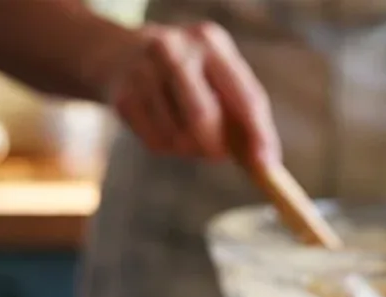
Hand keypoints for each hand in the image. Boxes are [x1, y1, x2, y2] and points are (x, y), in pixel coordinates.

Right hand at [106, 22, 278, 164]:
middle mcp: (175, 50)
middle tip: (218, 155)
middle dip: (216, 147)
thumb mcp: (214, 72)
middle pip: (204, 117)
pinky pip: (157, 143)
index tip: (267, 165)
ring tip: (185, 130)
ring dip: (189, 149)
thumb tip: (264, 161)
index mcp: (210, 42)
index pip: (244, 95)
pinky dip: (168, 147)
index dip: (258, 134)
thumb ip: (240, 108)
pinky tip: (163, 127)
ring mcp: (143, 71)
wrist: (118, 54)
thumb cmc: (184, 72)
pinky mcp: (123, 97)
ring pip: (179, 137)